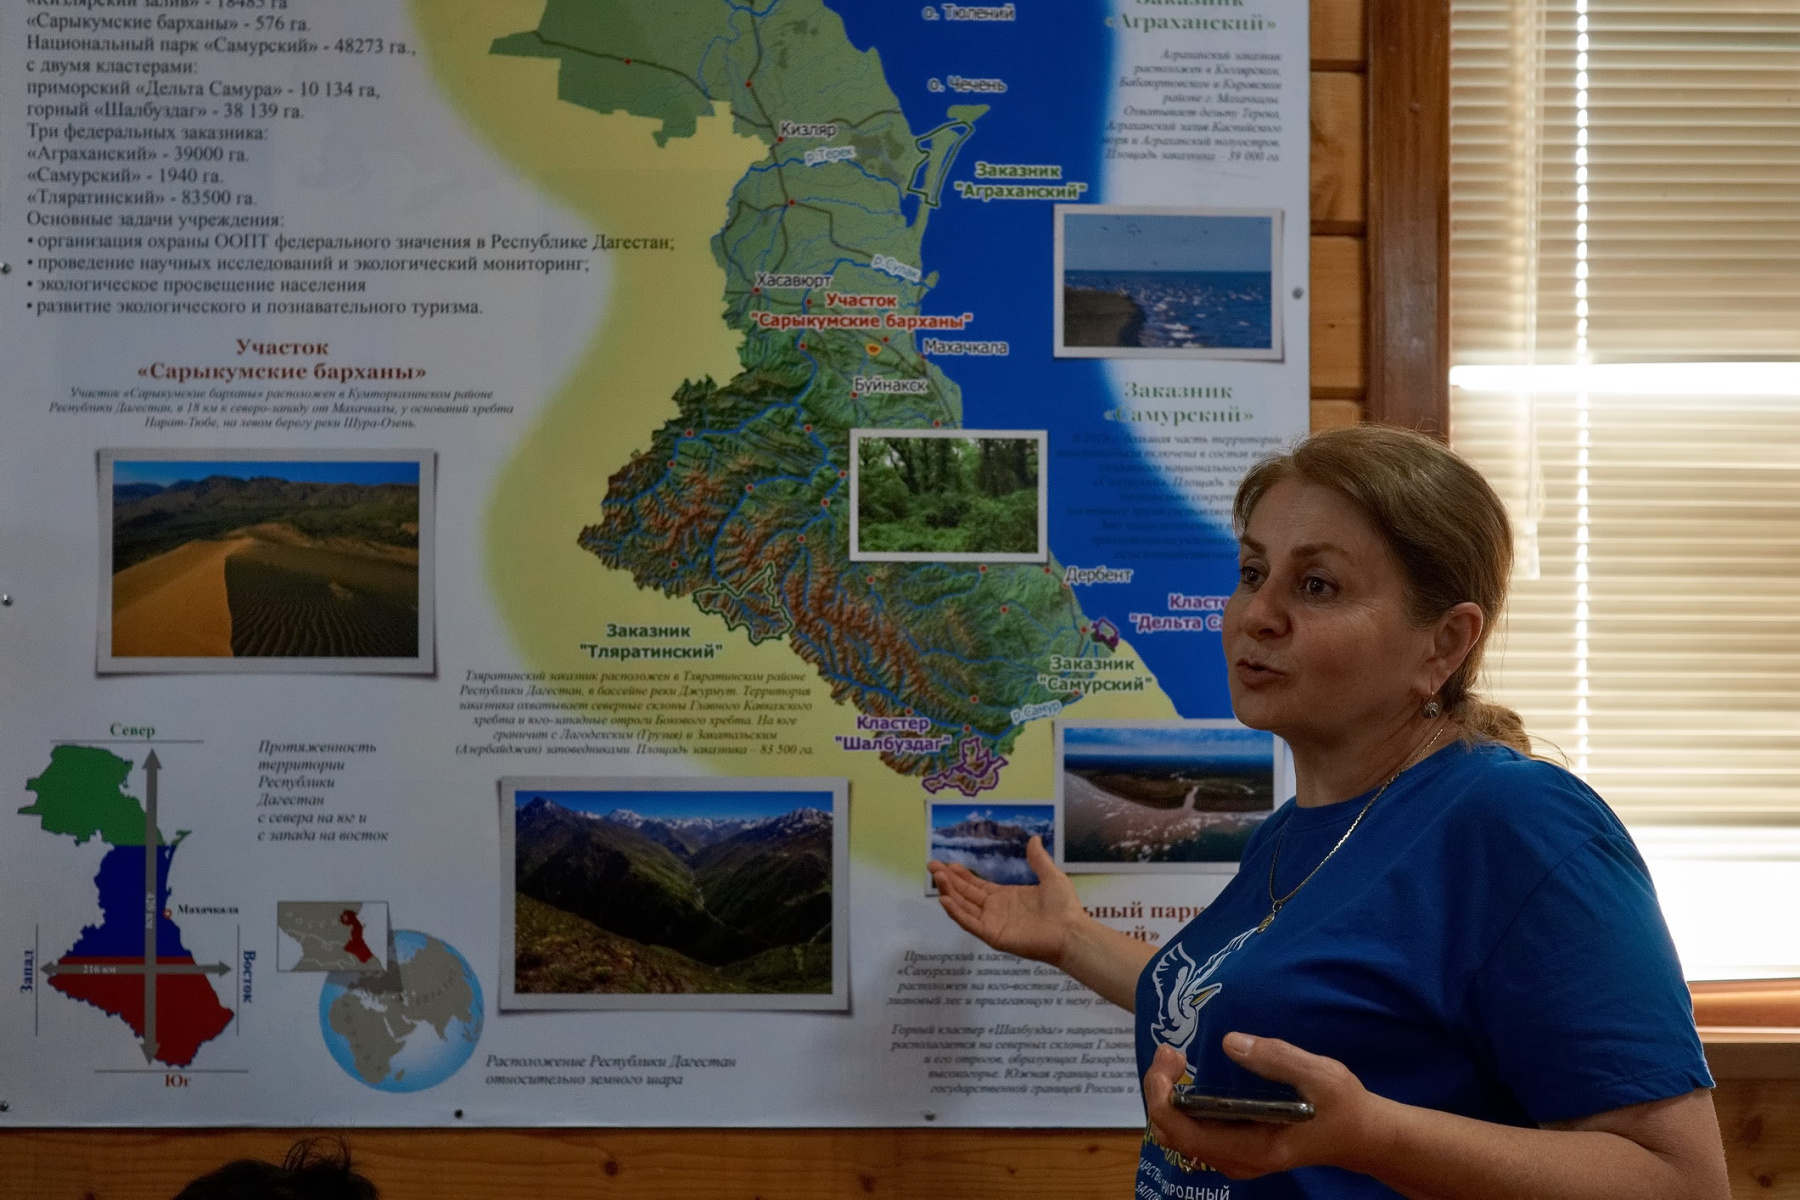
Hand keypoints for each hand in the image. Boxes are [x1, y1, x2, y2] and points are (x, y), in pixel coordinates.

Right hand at [929, 836, 1081, 965]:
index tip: (947, 864)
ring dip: (950, 892)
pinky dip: (956, 912)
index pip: (977, 886)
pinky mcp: (993, 935)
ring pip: (964, 906)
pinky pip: (970, 923)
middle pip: (966, 894)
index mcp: (1006, 897)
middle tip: (932, 865)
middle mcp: (996, 910)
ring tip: (937, 877)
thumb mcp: (1051, 876)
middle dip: (949, 880)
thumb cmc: (1064, 907)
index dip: (962, 875)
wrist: (1071, 932)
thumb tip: (1033, 839)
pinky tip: (945, 899)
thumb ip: (1038, 859)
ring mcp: (993, 923)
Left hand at [1142, 1036, 1394, 1179]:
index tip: (1170, 1056)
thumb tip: (1231, 1042)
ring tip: (1176, 1060)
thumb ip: (1277, 1058)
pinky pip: (1193, 1134)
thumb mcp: (1321, 1076)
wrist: (1362, 1137)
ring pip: (1180, 1137)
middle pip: (1173, 1135)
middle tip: (1171, 1051)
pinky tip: (1189, 1078)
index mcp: (1254, 1147)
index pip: (1185, 1133)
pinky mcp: (1238, 1148)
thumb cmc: (1343, 1107)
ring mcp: (1236, 1158)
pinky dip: (1181, 1106)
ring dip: (1167, 1098)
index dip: (1162, 1096)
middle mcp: (1238, 1160)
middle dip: (1159, 1091)